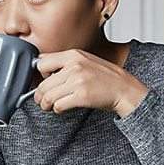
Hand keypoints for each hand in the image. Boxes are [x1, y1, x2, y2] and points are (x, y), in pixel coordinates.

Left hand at [33, 49, 147, 117]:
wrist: (124, 89)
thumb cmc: (104, 77)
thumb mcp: (85, 60)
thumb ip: (65, 62)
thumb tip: (41, 66)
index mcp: (73, 55)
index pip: (41, 62)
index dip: (40, 74)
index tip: (44, 81)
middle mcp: (74, 66)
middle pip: (43, 83)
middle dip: (40, 95)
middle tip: (42, 100)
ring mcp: (77, 81)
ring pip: (48, 96)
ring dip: (46, 104)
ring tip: (50, 106)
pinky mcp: (81, 96)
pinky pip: (58, 105)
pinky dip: (57, 109)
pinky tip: (62, 108)